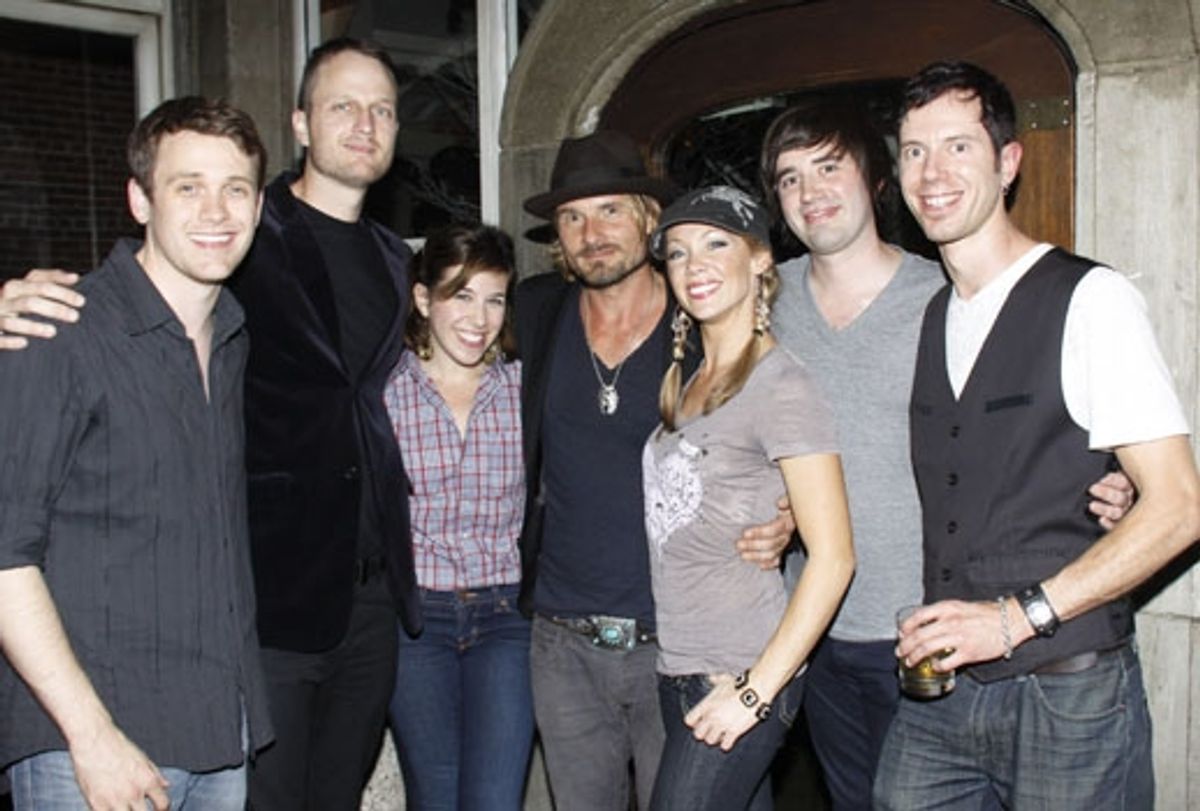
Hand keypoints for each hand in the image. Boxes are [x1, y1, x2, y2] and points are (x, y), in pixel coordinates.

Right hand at [0, 269, 83, 349]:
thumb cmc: (12, 302)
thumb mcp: (26, 290)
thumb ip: (47, 283)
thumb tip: (75, 277)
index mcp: (16, 287)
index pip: (38, 280)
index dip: (60, 289)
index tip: (81, 301)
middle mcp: (4, 298)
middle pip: (31, 300)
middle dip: (54, 308)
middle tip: (75, 317)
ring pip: (12, 321)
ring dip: (33, 326)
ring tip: (53, 332)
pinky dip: (10, 340)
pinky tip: (24, 343)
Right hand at [69, 723, 168, 810]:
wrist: (93, 741)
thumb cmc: (118, 747)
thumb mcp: (143, 759)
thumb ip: (156, 775)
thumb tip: (166, 785)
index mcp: (148, 781)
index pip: (163, 805)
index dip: (163, 810)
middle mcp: (134, 792)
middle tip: (141, 809)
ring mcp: (115, 801)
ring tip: (127, 809)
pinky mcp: (97, 805)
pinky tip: (112, 809)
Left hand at [684, 673, 761, 751]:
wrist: (754, 690)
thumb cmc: (740, 684)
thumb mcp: (724, 680)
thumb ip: (715, 680)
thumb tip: (711, 677)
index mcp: (706, 704)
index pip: (689, 720)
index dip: (694, 723)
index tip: (700, 723)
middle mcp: (711, 716)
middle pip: (698, 734)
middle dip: (704, 734)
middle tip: (711, 731)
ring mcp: (722, 725)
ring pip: (710, 741)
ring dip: (716, 739)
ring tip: (721, 734)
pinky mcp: (734, 732)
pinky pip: (725, 745)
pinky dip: (727, 744)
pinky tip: (730, 738)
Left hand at [736, 497, 794, 569]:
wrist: (800, 513)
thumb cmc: (791, 505)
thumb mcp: (790, 499)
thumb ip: (787, 500)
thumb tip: (780, 504)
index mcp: (788, 522)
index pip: (774, 529)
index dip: (759, 532)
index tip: (745, 533)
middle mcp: (788, 535)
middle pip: (771, 544)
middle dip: (753, 545)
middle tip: (739, 544)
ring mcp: (786, 545)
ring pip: (772, 554)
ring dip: (757, 556)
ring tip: (743, 555)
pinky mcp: (785, 551)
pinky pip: (778, 561)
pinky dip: (769, 564)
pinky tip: (760, 565)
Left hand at [896, 599, 1030, 672]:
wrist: (1011, 620)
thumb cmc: (988, 613)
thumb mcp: (961, 606)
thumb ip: (944, 613)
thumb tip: (927, 623)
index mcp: (947, 608)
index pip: (917, 617)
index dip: (906, 627)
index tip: (901, 634)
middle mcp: (950, 621)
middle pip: (918, 635)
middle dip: (905, 646)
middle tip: (901, 652)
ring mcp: (959, 637)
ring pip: (927, 649)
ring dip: (915, 657)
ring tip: (910, 661)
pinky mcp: (969, 652)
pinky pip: (946, 662)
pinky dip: (937, 666)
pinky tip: (934, 667)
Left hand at [1088, 471, 1135, 529]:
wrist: (1117, 505)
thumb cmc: (1111, 486)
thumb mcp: (1114, 477)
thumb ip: (1111, 477)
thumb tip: (1105, 475)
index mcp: (1129, 486)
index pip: (1123, 482)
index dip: (1113, 480)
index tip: (1102, 479)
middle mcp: (1129, 500)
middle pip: (1121, 498)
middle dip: (1106, 493)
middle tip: (1092, 489)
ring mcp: (1127, 513)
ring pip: (1118, 512)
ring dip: (1105, 509)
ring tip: (1092, 505)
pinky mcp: (1120, 524)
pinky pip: (1117, 525)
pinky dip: (1109, 523)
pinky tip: (1102, 520)